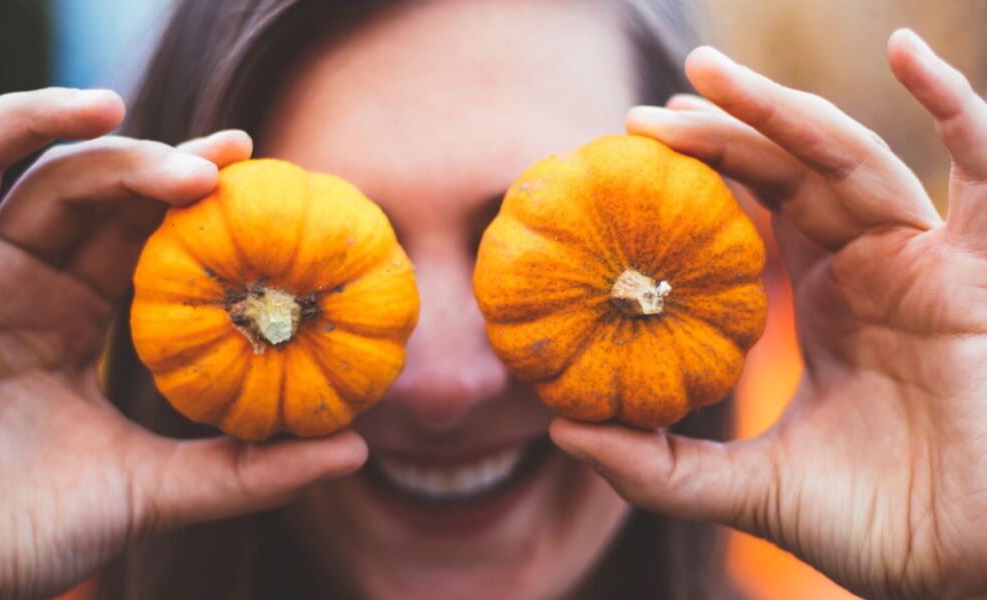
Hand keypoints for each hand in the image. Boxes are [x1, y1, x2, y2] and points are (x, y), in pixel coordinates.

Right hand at [0, 88, 366, 598]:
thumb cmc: (20, 532)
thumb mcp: (149, 491)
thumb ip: (244, 472)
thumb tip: (354, 450)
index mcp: (83, 324)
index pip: (155, 248)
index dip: (209, 219)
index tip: (279, 200)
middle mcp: (37, 284)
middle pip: (115, 202)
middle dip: (180, 171)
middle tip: (248, 159)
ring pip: (58, 175)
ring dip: (127, 153)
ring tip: (201, 164)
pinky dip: (23, 123)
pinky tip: (94, 109)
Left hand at [550, 29, 986, 598]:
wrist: (963, 566)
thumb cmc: (872, 526)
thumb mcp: (745, 489)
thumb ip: (657, 467)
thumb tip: (560, 433)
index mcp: (824, 296)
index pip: (755, 207)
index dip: (700, 173)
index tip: (626, 155)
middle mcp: (870, 265)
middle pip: (790, 168)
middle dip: (722, 128)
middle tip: (642, 111)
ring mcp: (925, 260)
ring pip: (851, 156)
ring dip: (781, 109)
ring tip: (703, 77)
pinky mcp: (979, 273)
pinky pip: (984, 171)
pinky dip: (956, 106)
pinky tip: (910, 52)